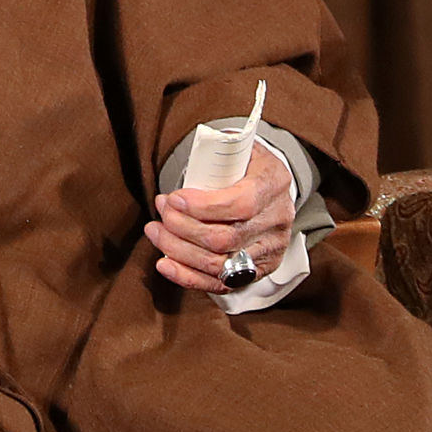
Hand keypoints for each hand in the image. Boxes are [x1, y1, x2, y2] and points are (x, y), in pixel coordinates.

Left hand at [145, 145, 294, 292]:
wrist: (274, 189)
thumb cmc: (251, 166)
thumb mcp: (245, 148)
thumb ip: (223, 150)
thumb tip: (197, 156)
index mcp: (274, 185)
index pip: (241, 204)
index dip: (202, 206)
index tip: (173, 199)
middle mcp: (275, 222)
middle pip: (224, 238)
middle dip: (182, 227)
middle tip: (161, 212)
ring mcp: (269, 250)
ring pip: (218, 263)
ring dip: (178, 250)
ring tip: (156, 232)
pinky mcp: (257, 271)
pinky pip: (219, 284)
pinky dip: (187, 277)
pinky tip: (165, 264)